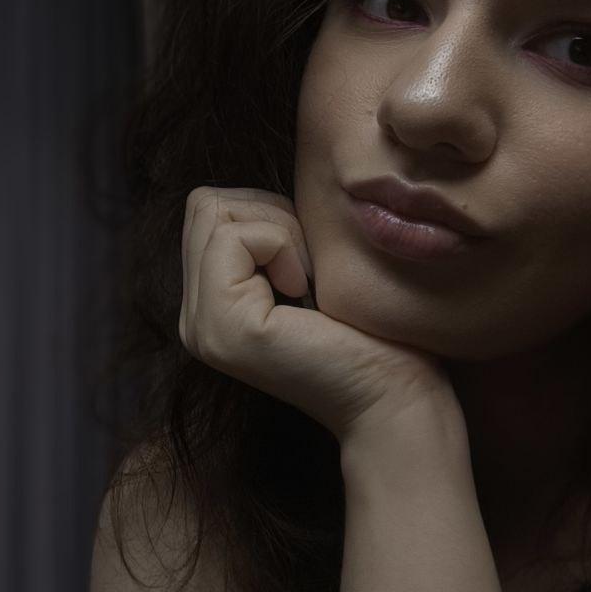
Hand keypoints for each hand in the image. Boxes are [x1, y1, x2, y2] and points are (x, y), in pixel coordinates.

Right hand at [179, 186, 457, 442]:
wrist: (396, 398)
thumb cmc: (372, 333)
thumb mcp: (308, 268)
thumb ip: (269, 237)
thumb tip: (255, 193)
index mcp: (211, 307)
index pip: (207, 210)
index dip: (267, 214)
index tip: (309, 262)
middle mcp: (194, 320)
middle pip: (205, 204)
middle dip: (268, 215)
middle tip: (309, 269)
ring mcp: (202, 328)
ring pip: (214, 212)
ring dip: (278, 229)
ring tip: (307, 282)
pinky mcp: (224, 328)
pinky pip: (235, 236)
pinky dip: (282, 245)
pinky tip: (305, 292)